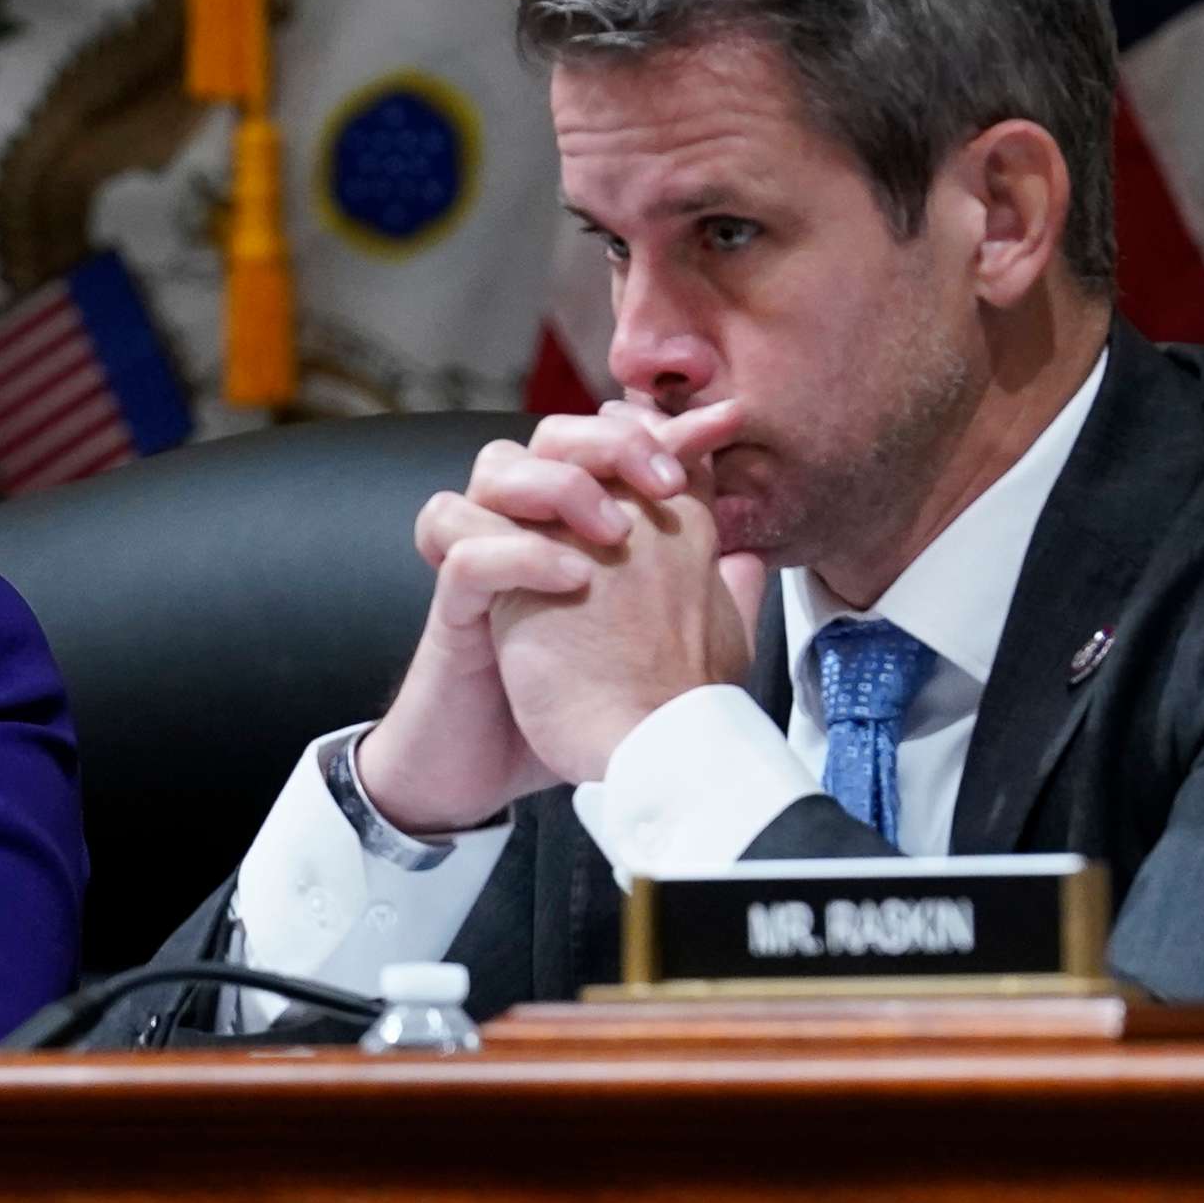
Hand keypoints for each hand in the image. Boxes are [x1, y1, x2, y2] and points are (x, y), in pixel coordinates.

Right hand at [354, 403, 743, 833]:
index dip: (660, 425)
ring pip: (492, 468)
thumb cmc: (576, 712)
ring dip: (557, 485)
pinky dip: (517, 552)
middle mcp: (526, 532)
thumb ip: (702, 599)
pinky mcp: (454, 610)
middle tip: (664, 482)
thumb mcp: (660, 649)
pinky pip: (465, 550)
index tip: (721, 425)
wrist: (502, 778)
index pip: (607, 444)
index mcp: (573, 530)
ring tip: (612, 532)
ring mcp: (485, 564)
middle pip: (547, 435)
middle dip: (608, 442)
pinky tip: (573, 579)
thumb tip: (750, 558)